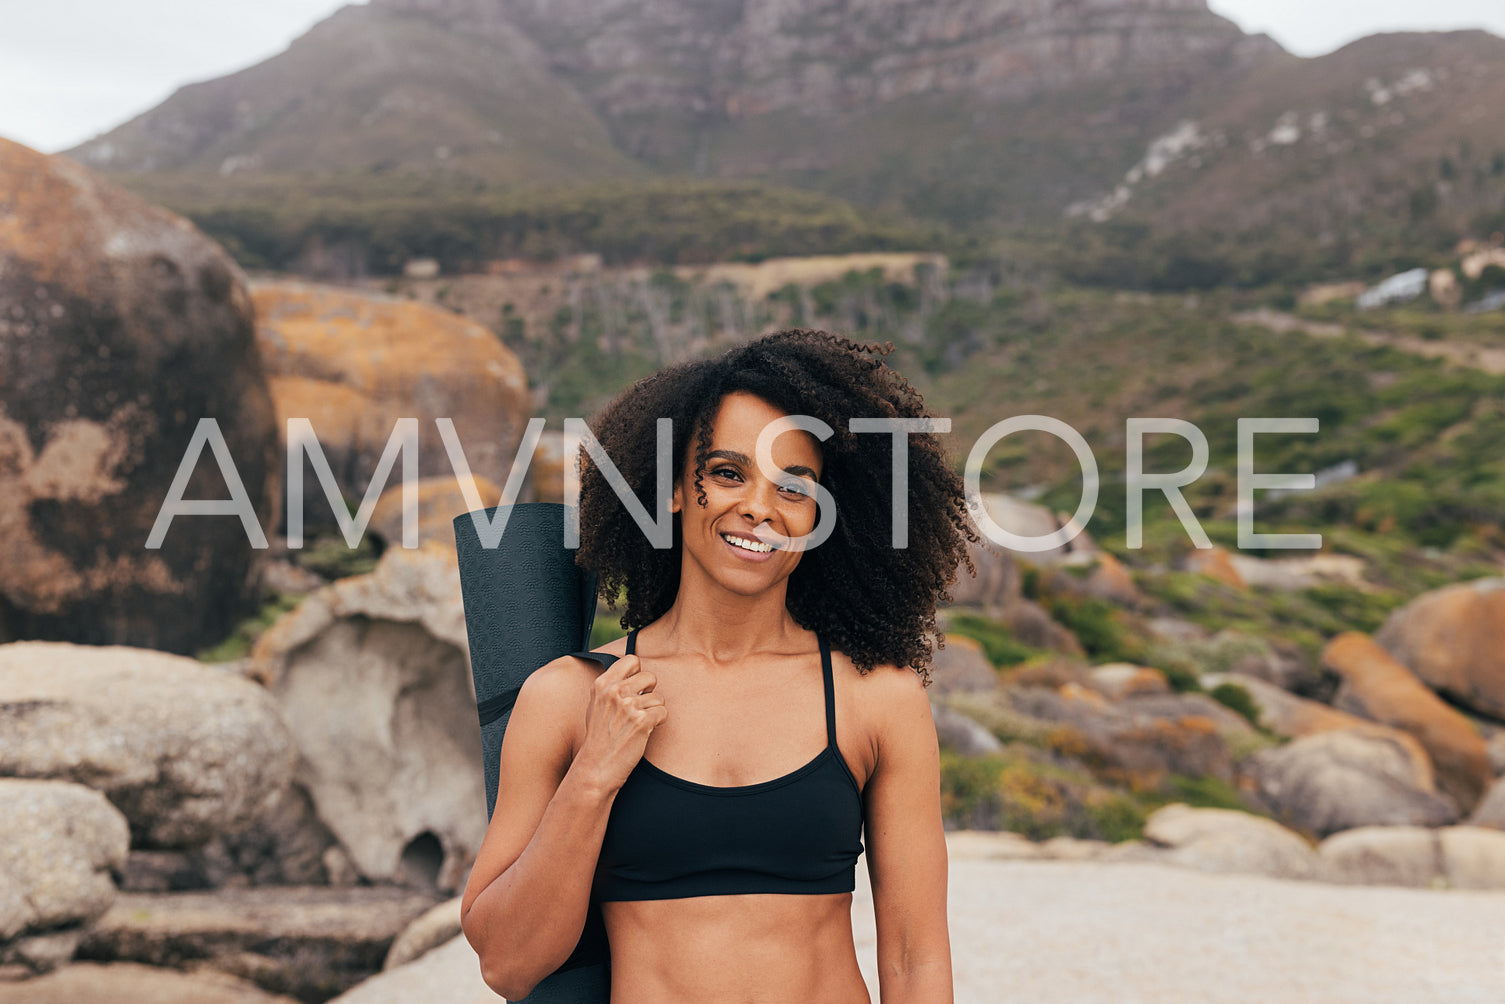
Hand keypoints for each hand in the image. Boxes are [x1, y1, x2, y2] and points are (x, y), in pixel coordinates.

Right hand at [576, 654, 666, 793]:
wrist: (596, 767)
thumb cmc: (598, 738)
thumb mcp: (596, 705)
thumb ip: (610, 687)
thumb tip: (631, 672)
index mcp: (602, 684)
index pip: (631, 660)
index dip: (638, 673)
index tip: (635, 688)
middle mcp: (615, 691)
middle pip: (650, 676)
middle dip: (650, 692)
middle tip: (640, 709)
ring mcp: (628, 706)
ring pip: (659, 697)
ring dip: (654, 711)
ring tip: (639, 724)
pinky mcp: (642, 721)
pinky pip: (663, 712)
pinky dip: (658, 722)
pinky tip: (646, 731)